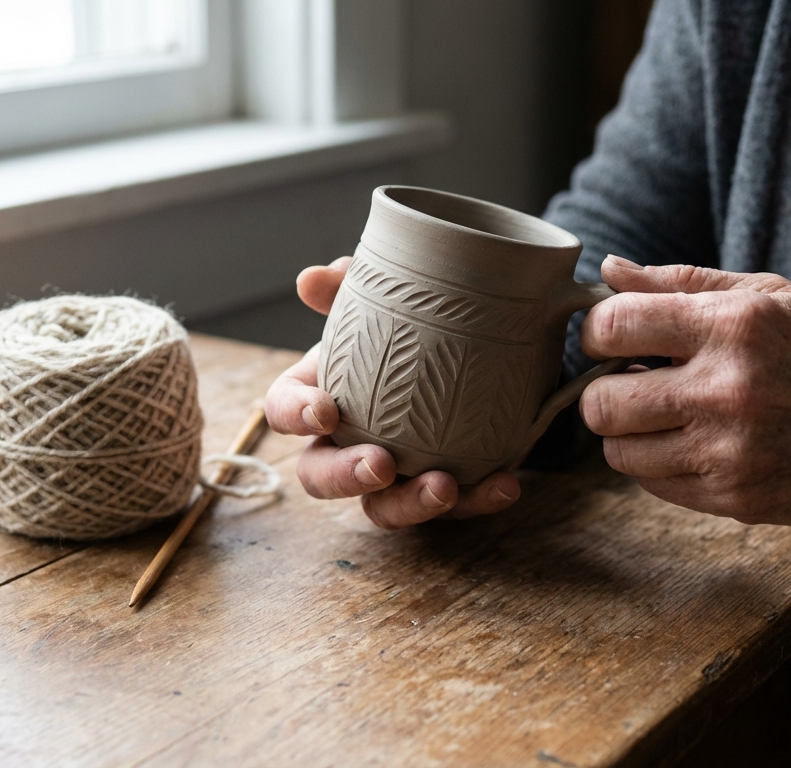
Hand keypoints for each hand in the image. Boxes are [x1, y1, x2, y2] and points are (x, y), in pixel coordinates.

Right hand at [265, 257, 521, 528]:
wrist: (494, 339)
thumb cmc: (419, 317)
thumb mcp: (389, 296)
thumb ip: (350, 284)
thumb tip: (312, 280)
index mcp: (321, 391)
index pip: (284, 409)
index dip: (294, 415)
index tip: (324, 412)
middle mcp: (350, 440)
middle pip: (320, 475)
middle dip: (344, 477)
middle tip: (380, 464)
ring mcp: (398, 472)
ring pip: (383, 508)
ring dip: (410, 503)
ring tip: (444, 487)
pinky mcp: (448, 486)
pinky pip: (459, 505)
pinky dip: (481, 498)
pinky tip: (506, 484)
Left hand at [579, 256, 790, 531]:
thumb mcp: (770, 296)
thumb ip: (682, 282)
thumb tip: (611, 269)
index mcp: (734, 327)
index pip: (613, 327)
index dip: (596, 332)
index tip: (610, 337)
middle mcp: (727, 391)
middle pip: (601, 402)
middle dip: (603, 388)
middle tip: (628, 380)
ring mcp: (729, 453)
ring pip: (617, 451)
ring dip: (627, 430)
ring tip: (661, 412)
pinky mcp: (733, 498)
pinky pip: (652, 483)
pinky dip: (656, 462)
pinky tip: (688, 441)